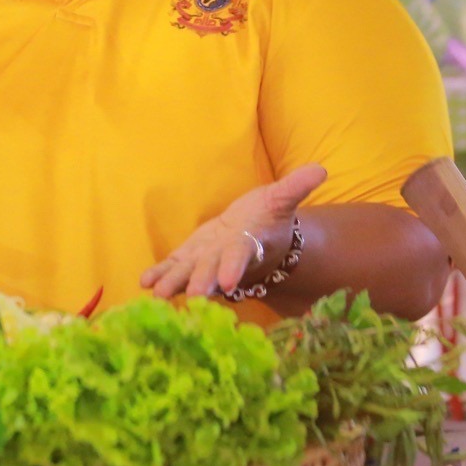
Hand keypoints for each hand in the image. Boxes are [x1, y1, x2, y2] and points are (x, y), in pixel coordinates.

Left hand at [139, 164, 326, 299]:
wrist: (256, 234)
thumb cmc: (269, 218)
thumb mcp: (281, 199)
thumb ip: (295, 187)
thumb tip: (320, 169)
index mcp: (248, 244)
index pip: (240, 256)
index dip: (233, 267)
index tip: (226, 282)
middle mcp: (225, 259)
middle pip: (213, 270)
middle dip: (203, 282)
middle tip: (194, 297)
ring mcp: (206, 261)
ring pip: (190, 274)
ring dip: (175, 283)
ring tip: (159, 294)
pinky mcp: (190, 259)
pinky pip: (174, 268)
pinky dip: (161, 273)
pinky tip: (145, 281)